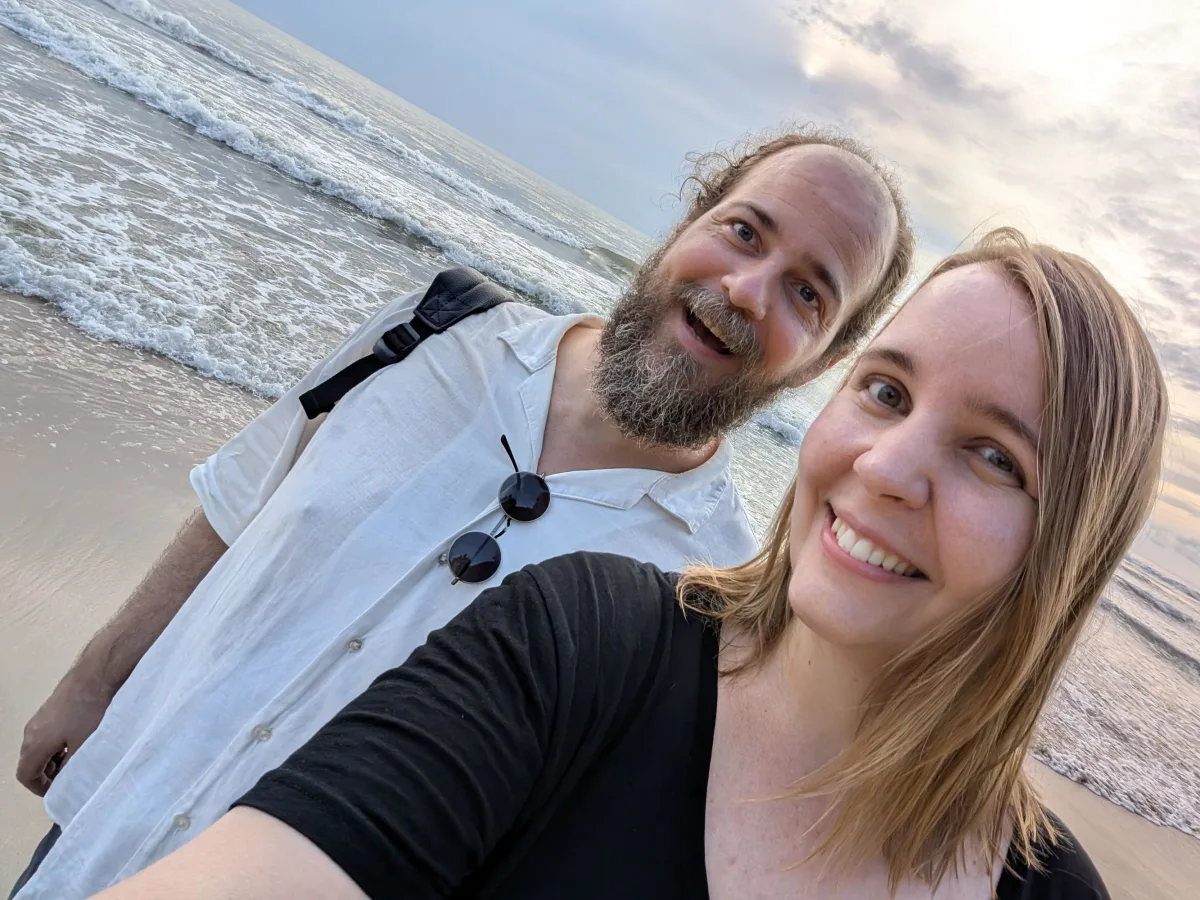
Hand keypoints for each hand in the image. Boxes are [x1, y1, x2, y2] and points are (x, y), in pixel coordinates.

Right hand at [17, 671, 111, 795]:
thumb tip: (69, 781)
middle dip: (47, 774)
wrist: (98, 674)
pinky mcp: (55, 705)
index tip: (57, 793)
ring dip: (54, 758)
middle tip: (68, 779)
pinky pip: (50, 732)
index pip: (25, 774)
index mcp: (35, 743)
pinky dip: (59, 743)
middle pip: (31, 760)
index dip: (39, 789)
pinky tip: (81, 740)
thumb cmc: (91, 710)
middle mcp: (32, 729)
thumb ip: (73, 768)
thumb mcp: (84, 746)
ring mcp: (42, 715)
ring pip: (41, 745)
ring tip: (76, 760)